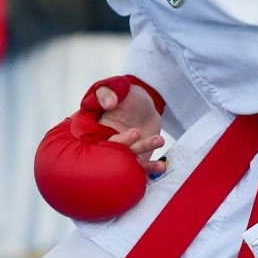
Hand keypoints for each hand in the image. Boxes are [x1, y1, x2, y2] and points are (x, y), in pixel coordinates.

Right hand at [34, 75, 167, 221]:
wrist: (144, 104)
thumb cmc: (125, 96)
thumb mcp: (114, 88)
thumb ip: (107, 92)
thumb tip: (109, 102)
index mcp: (96, 133)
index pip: (102, 143)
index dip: (119, 141)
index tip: (135, 132)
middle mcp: (107, 147)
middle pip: (117, 156)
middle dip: (132, 148)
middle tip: (143, 132)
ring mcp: (122, 155)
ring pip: (130, 164)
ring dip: (144, 161)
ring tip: (159, 142)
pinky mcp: (135, 160)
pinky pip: (141, 168)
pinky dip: (150, 169)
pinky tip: (161, 166)